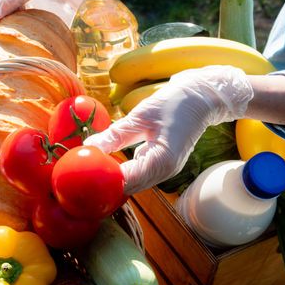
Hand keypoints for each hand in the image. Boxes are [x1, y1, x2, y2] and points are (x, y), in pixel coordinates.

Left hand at [84, 66, 253, 194]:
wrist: (202, 98)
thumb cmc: (175, 103)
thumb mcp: (140, 116)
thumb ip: (114, 134)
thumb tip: (89, 146)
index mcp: (162, 161)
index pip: (126, 180)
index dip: (103, 179)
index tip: (83, 173)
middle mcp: (165, 172)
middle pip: (129, 186)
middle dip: (106, 181)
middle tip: (82, 173)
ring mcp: (166, 170)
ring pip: (134, 182)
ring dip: (114, 177)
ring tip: (92, 169)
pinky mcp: (163, 164)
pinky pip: (139, 173)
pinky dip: (124, 170)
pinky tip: (109, 162)